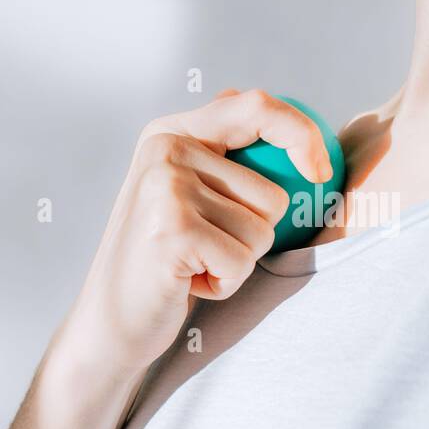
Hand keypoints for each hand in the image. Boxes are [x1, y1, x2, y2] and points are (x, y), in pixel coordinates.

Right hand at [57, 88, 332, 370]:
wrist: (108, 322)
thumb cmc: (163, 262)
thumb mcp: (182, 195)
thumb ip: (217, 154)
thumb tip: (269, 116)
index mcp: (171, 131)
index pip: (257, 106)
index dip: (301, 134)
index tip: (320, 173)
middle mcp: (166, 149)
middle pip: (272, 192)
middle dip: (254, 235)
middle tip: (205, 248)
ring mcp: (166, 187)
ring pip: (262, 231)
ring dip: (238, 263)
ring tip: (193, 264)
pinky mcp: (173, 229)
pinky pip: (242, 261)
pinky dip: (225, 284)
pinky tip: (188, 282)